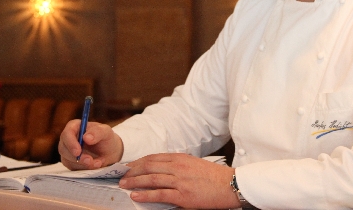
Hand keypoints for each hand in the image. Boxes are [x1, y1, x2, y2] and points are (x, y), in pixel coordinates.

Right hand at [58, 119, 123, 169]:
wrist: (110, 152)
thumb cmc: (106, 138)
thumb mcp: (106, 132)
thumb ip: (97, 132)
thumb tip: (86, 138)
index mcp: (74, 127)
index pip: (67, 133)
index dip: (70, 143)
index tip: (78, 152)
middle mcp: (68, 139)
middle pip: (63, 148)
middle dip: (76, 157)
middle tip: (89, 160)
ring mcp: (67, 151)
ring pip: (67, 160)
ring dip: (82, 164)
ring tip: (98, 162)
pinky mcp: (70, 162)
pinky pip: (73, 168)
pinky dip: (84, 168)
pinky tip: (95, 165)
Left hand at [119, 153, 240, 208]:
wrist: (230, 185)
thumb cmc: (214, 177)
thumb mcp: (194, 164)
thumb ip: (179, 165)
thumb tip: (162, 169)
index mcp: (181, 158)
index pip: (154, 157)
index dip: (139, 161)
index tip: (129, 166)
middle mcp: (178, 167)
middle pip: (149, 166)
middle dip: (133, 171)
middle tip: (122, 175)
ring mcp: (180, 181)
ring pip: (151, 179)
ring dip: (135, 181)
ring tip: (124, 185)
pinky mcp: (183, 195)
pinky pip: (159, 194)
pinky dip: (145, 194)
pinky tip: (136, 195)